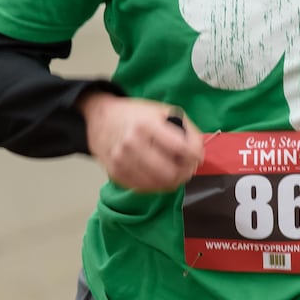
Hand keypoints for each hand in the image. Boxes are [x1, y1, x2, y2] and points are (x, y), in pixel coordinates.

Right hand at [78, 93, 203, 192]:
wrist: (101, 119)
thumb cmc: (137, 114)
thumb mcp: (163, 111)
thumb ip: (186, 129)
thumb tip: (199, 154)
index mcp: (146, 124)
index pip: (180, 148)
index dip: (194, 156)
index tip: (197, 156)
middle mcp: (132, 144)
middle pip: (171, 172)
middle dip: (185, 172)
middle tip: (187, 167)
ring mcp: (122, 161)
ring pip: (159, 185)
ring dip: (172, 181)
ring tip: (174, 171)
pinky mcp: (116, 174)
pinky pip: (145, 189)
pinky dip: (156, 184)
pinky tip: (158, 174)